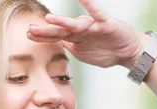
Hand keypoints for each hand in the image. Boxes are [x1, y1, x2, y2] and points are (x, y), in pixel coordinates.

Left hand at [27, 0, 148, 68]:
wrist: (128, 52)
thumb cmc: (107, 52)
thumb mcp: (85, 55)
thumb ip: (72, 49)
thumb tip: (59, 45)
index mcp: (75, 39)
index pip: (55, 37)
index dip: (42, 37)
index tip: (27, 35)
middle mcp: (81, 31)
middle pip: (61, 31)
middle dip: (45, 31)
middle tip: (30, 30)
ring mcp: (93, 27)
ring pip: (75, 24)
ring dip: (62, 22)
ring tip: (49, 19)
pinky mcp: (105, 24)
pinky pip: (97, 14)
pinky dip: (90, 5)